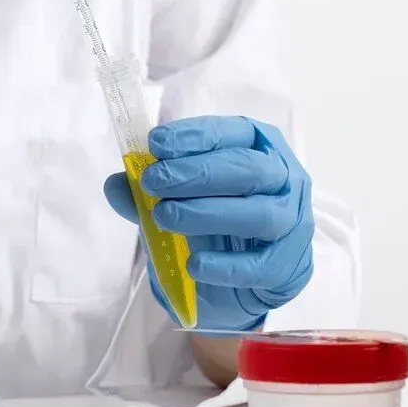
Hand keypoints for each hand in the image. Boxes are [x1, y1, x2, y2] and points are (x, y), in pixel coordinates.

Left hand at [104, 116, 313, 330]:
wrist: (251, 274)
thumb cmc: (217, 220)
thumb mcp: (180, 198)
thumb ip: (148, 191)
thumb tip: (114, 185)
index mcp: (259, 148)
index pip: (232, 132)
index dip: (194, 136)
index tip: (154, 143)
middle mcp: (284, 178)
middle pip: (248, 169)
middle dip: (196, 173)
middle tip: (153, 182)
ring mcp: (292, 221)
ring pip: (258, 213)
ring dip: (207, 213)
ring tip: (165, 217)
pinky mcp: (288, 264)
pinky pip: (260, 264)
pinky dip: (225, 265)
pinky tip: (194, 264)